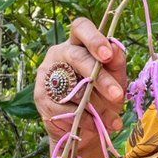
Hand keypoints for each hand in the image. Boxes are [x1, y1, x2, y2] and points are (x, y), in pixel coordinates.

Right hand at [34, 16, 128, 153]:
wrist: (86, 129)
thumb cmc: (102, 97)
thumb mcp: (116, 79)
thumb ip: (117, 63)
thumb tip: (116, 48)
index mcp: (78, 44)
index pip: (80, 27)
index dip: (94, 38)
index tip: (107, 55)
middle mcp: (59, 54)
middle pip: (77, 57)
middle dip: (100, 79)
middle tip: (117, 95)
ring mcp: (47, 74)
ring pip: (72, 86)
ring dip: (96, 106)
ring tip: (112, 119)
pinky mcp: (41, 96)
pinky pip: (64, 107)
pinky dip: (83, 119)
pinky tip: (94, 125)